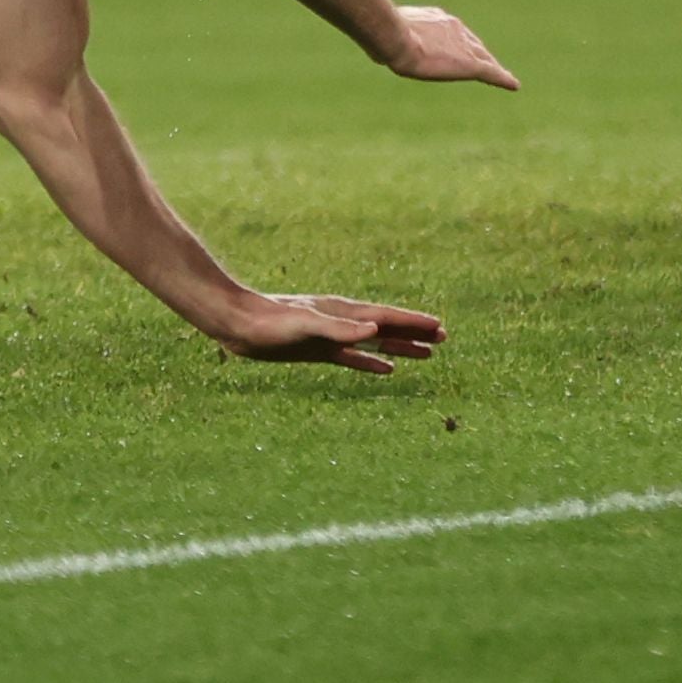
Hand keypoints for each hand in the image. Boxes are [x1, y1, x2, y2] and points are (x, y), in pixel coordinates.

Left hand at [208, 292, 448, 373]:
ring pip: (375, 343)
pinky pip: (354, 358)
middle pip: (387, 328)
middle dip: (414, 333)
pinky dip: (373, 362)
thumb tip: (375, 331)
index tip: (439, 328)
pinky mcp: (318, 350)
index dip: (413, 323)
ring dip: (400, 347)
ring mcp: (331, 336)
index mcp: (343, 313)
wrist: (238, 324)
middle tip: (443, 339)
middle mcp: (342, 322)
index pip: (386, 317)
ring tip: (426, 354)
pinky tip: (386, 370)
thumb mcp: (304, 326)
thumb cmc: (270, 323)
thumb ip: (338, 329)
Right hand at [378, 4, 518, 89]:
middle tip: (490, 63)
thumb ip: (389, 41)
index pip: (455, 31)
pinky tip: (513, 85)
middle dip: (481, 53)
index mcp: (438, 19)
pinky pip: (492, 72)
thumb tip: (375, 48)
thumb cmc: (385, 35)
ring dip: (492, 67)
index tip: (460, 48)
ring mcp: (464, 46)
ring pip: (484, 58)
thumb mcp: (385, 35)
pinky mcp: (470, 64)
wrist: (396, 38)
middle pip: (474, 43)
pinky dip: (503, 78)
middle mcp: (456, 28)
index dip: (460, 42)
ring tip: (504, 77)